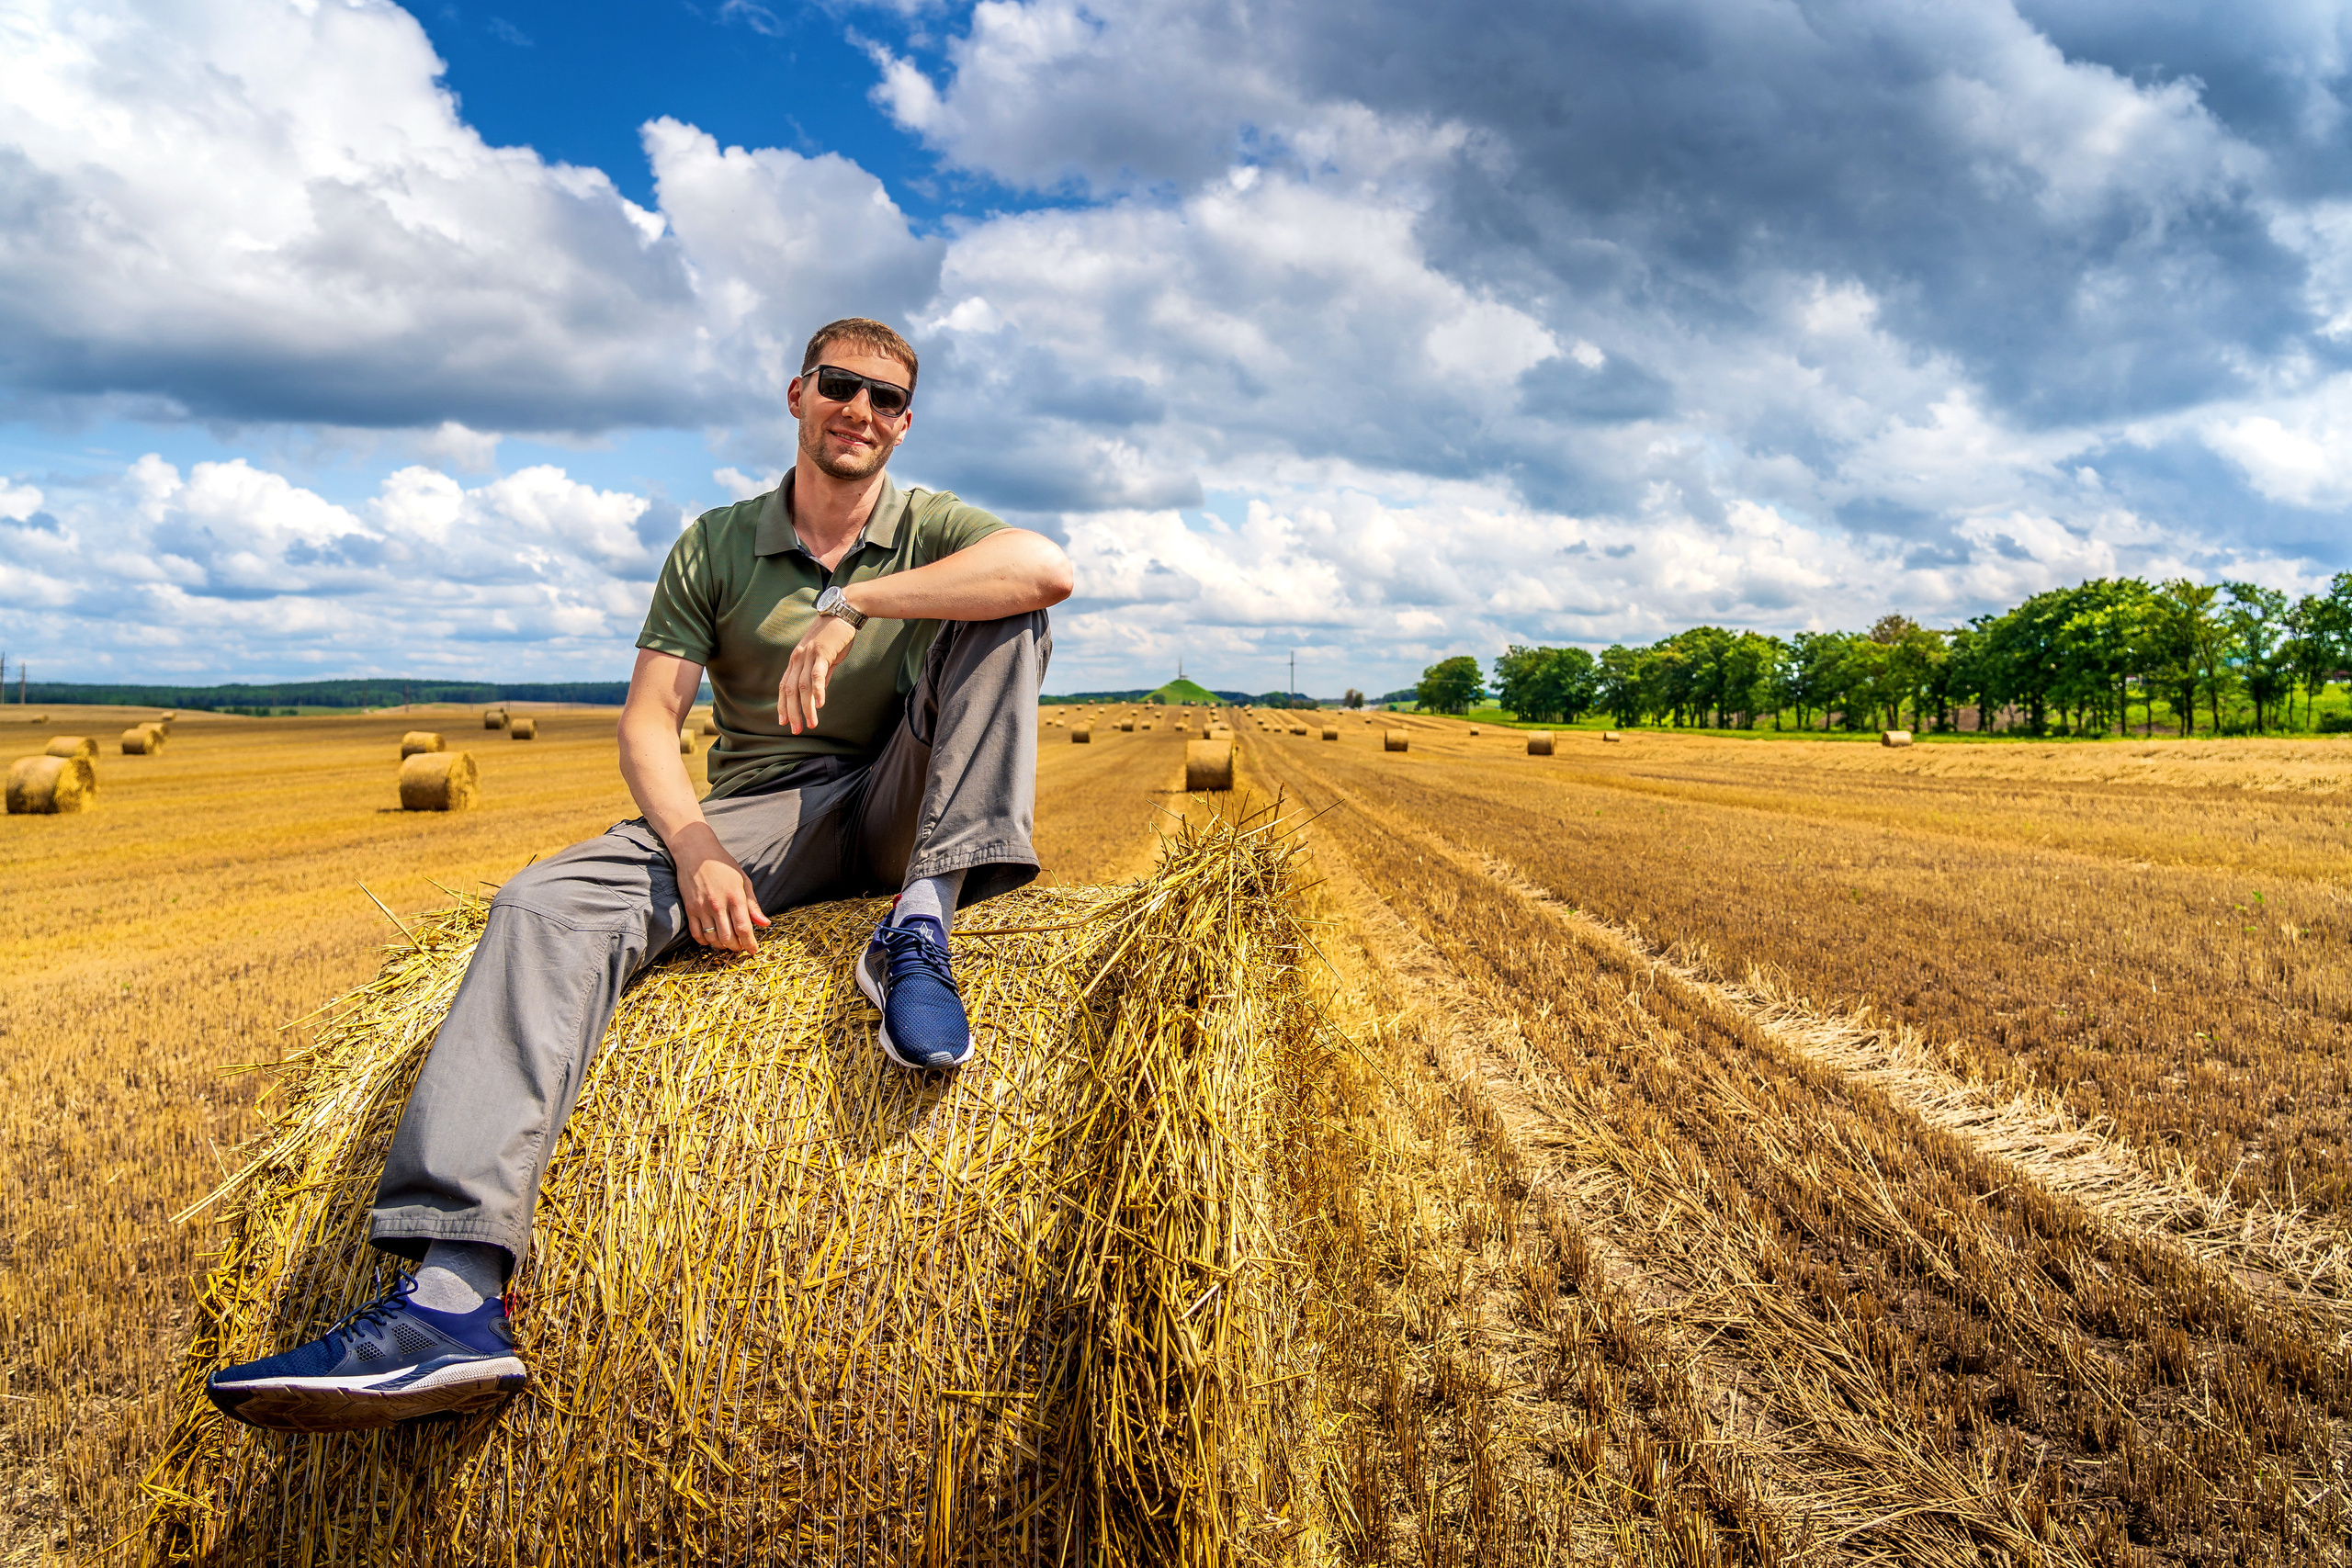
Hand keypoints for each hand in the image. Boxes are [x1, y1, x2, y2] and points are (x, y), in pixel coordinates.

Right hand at [672, 824, 770, 953]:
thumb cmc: (723, 865)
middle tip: (740, 947)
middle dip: (736, 947)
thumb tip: (765, 923)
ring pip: (713, 938)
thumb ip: (753, 905)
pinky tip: (711, 939)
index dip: (750, 943)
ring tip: (727, 944)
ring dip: (721, 946)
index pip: (744, 928)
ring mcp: (702, 908)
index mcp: (735, 897)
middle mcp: (718, 905)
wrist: (695, 852)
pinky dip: (705, 941)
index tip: (753, 950)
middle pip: (728, 938)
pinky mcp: (689, 909)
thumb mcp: (743, 881)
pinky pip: (696, 934)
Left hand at [779, 611, 857, 733]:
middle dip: (792, 712)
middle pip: (790, 690)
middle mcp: (798, 658)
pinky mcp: (822, 653)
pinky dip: (817, 691)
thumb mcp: (825, 657)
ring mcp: (809, 655)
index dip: (782, 705)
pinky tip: (820, 705)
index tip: (783, 721)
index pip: (785, 686)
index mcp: (796, 660)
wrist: (843, 612)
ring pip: (802, 686)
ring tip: (811, 724)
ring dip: (805, 708)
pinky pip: (817, 675)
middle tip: (796, 730)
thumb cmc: (835, 634)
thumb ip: (821, 675)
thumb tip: (818, 693)